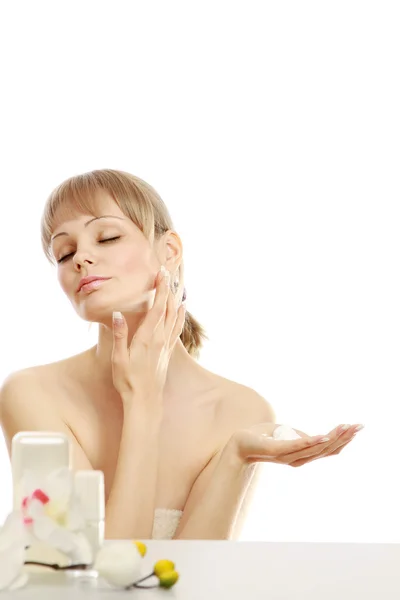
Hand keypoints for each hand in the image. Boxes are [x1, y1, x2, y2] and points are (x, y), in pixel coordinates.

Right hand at [111, 267, 185, 404]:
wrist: (145, 400)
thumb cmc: (128, 380)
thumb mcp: (118, 358)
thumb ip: (120, 335)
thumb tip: (117, 314)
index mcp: (147, 338)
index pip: (157, 308)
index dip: (160, 290)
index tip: (161, 274)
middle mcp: (160, 339)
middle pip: (168, 309)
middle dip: (168, 289)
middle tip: (167, 273)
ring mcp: (166, 345)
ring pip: (174, 317)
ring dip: (174, 299)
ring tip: (176, 285)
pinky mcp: (167, 352)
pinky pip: (177, 328)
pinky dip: (180, 315)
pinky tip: (181, 308)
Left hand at [231, 423, 362, 466]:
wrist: (238, 443)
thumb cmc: (261, 437)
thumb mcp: (285, 433)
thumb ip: (300, 436)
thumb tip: (315, 436)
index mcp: (302, 455)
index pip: (328, 450)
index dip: (344, 440)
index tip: (357, 428)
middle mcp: (298, 459)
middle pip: (326, 449)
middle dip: (344, 437)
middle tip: (358, 426)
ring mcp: (288, 455)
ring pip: (315, 448)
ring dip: (332, 437)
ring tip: (345, 428)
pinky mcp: (277, 450)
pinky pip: (297, 446)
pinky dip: (311, 441)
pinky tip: (323, 436)